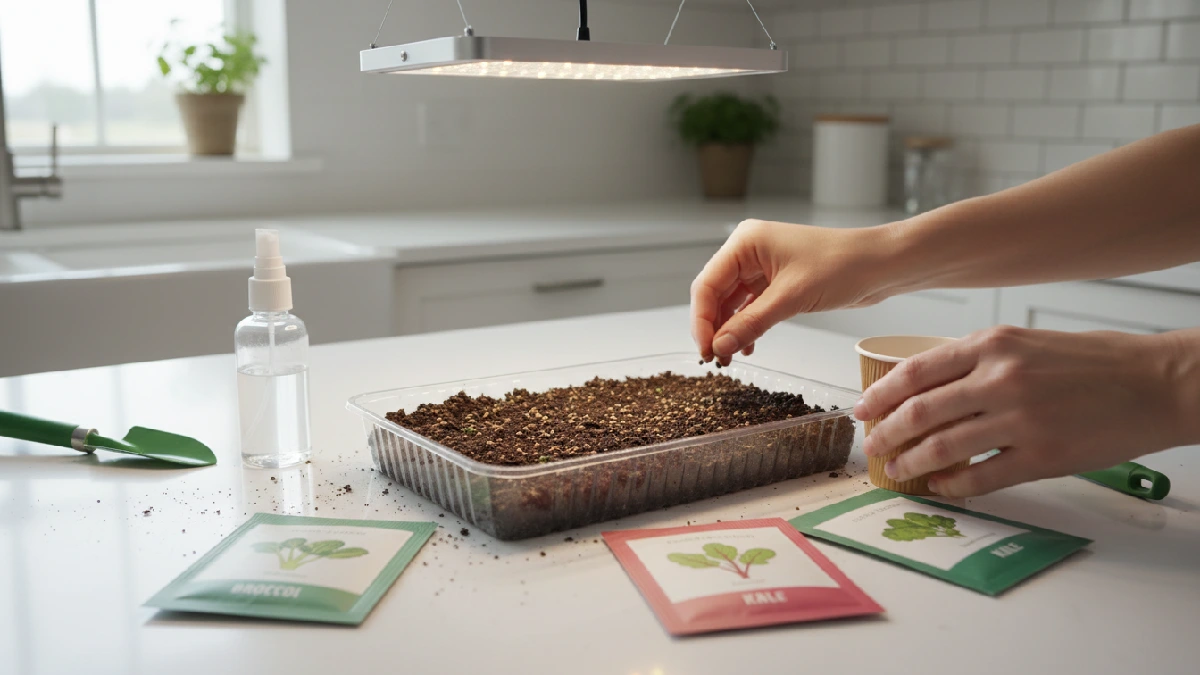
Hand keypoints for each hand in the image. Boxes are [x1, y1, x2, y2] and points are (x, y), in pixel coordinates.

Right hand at [691, 219, 894, 363]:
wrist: (881, 265)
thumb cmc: (842, 266)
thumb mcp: (791, 298)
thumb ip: (751, 324)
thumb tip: (719, 347)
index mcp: (745, 242)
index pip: (707, 284)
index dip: (701, 320)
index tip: (705, 349)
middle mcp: (749, 251)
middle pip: (715, 294)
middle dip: (713, 327)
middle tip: (714, 358)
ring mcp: (762, 267)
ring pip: (731, 303)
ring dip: (729, 330)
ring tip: (728, 358)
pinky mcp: (776, 282)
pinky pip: (750, 307)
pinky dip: (746, 327)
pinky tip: (746, 347)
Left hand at [855, 326, 1196, 496]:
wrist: (1157, 382)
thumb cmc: (1094, 361)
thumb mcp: (1027, 341)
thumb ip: (978, 360)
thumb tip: (927, 385)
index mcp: (993, 344)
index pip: (916, 371)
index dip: (881, 394)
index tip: (863, 409)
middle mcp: (1001, 378)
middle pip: (919, 411)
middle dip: (886, 432)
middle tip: (872, 445)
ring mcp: (1021, 419)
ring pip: (942, 447)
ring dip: (911, 462)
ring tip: (896, 469)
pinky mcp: (1043, 456)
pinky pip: (981, 477)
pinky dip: (952, 485)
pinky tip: (940, 486)